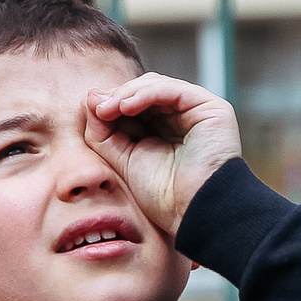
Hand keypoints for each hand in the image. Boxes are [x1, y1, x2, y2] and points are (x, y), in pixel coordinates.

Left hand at [83, 73, 244, 237]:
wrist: (193, 214)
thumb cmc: (163, 196)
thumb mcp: (124, 160)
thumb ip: (104, 133)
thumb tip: (90, 99)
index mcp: (166, 130)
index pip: (136, 104)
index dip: (112, 103)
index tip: (89, 109)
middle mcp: (184, 117)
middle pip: (145, 91)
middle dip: (117, 96)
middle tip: (95, 107)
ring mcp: (198, 111)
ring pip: (156, 86)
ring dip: (127, 94)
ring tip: (106, 109)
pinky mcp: (211, 108)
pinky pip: (172, 90)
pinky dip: (146, 94)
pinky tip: (125, 106)